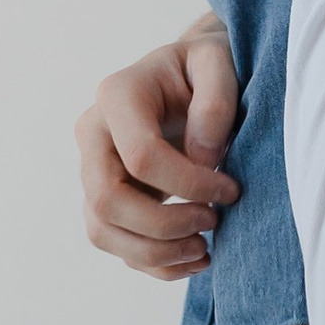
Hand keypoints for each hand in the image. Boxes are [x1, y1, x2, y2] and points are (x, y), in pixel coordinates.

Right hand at [76, 18, 240, 280]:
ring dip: (155, 252)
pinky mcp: (105, 198)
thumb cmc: (203, 68)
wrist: (187, 78)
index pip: (141, 156)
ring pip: (103, 231)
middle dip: (164, 225)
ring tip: (204, 249)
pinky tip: (194, 258)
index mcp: (117, 95)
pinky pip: (115, 244)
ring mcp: (93, 169)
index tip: (231, 190)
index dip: (189, 183)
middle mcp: (93, 133)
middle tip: (213, 222)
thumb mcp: (218, 61)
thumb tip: (204, 157)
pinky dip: (153, 262)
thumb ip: (215, 99)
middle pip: (107, 199)